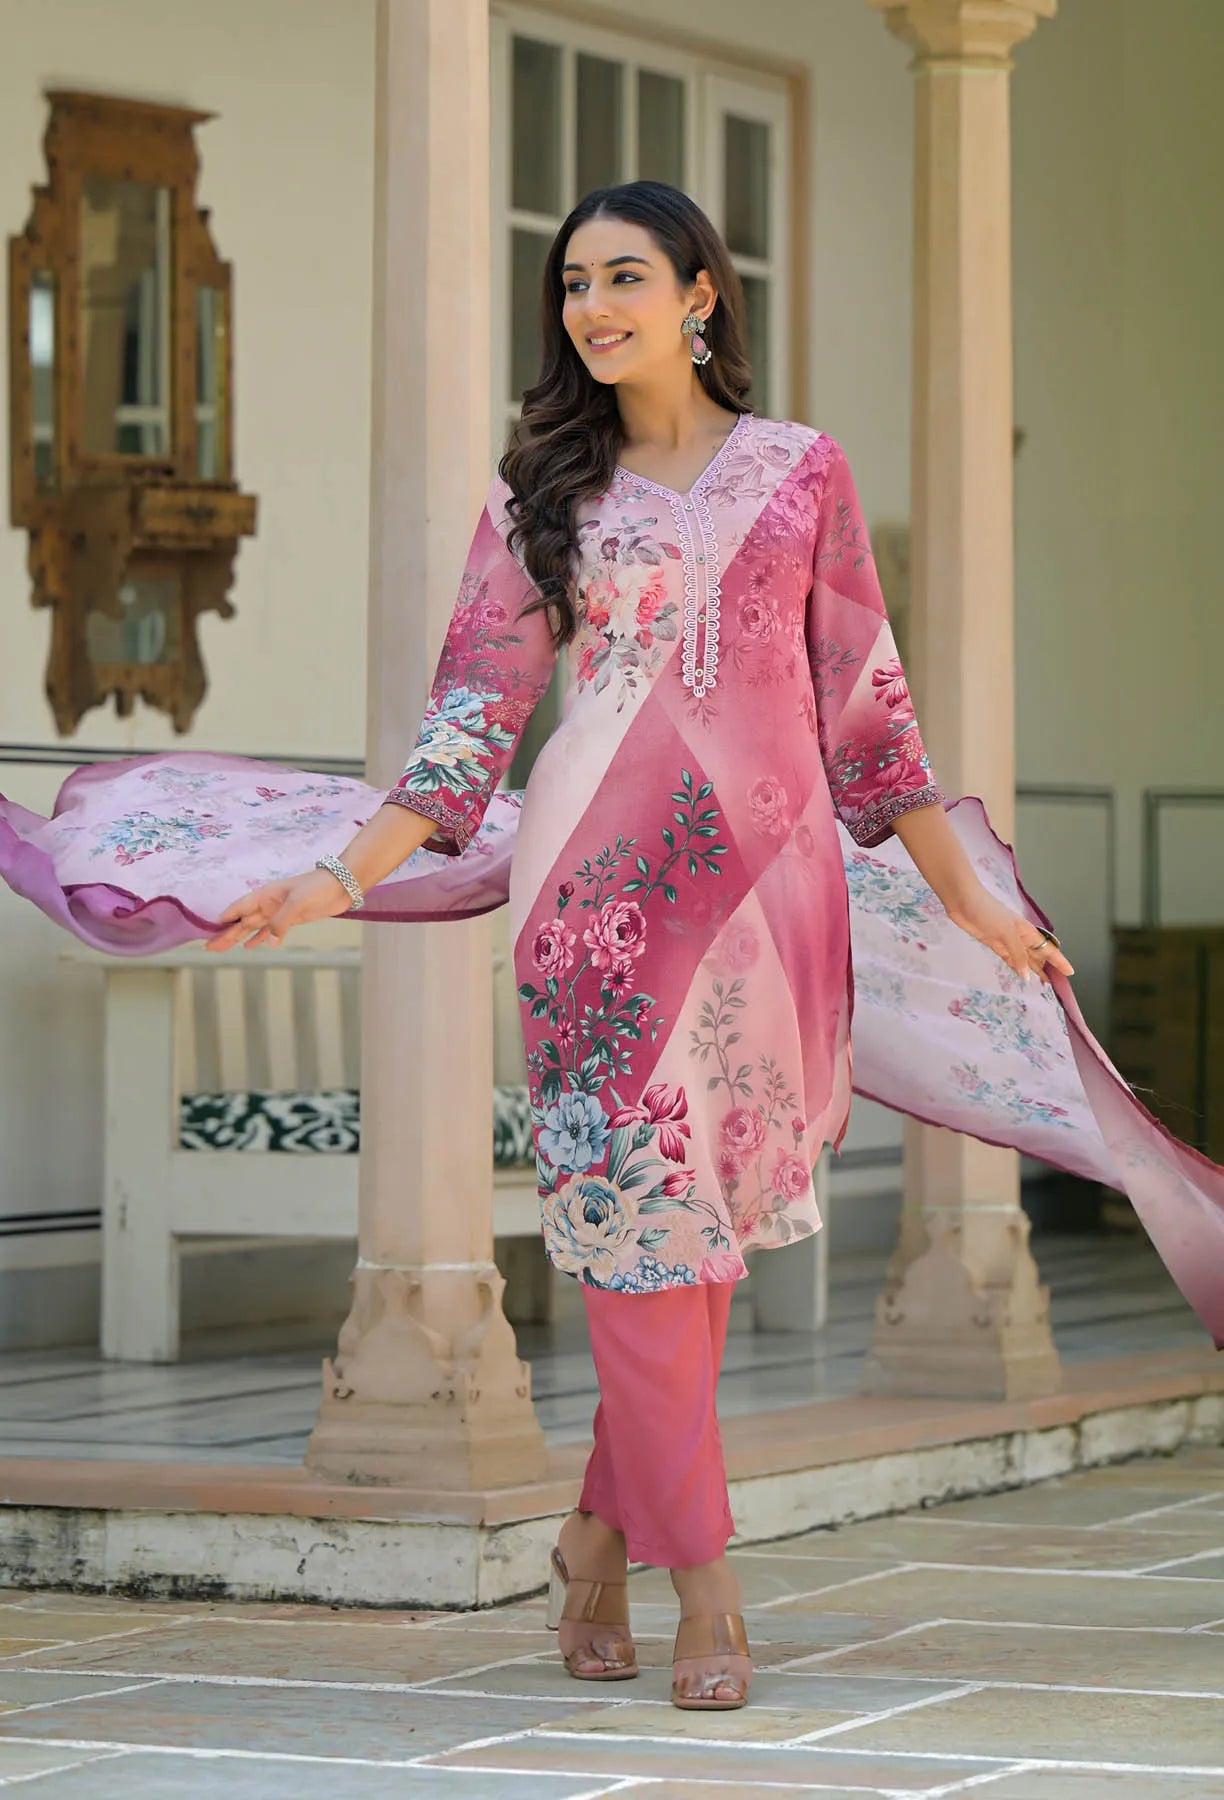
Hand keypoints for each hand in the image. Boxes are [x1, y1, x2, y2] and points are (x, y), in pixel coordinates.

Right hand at [204, 867, 353, 951]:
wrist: (341, 885)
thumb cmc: (318, 887)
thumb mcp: (298, 902)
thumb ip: (281, 922)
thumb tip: (268, 943)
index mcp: (265, 895)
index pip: (239, 908)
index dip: (225, 918)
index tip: (209, 931)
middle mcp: (268, 904)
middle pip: (242, 921)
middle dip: (226, 933)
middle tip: (209, 947)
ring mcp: (278, 912)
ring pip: (252, 927)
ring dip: (238, 938)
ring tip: (222, 948)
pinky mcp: (290, 920)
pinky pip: (269, 931)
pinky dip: (259, 939)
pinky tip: (249, 946)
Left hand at [944, 882, 1074, 983]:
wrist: (963, 901)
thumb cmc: (987, 911)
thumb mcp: (1007, 932)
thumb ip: (1018, 954)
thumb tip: (1027, 975)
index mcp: (1027, 931)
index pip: (1048, 949)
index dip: (1059, 961)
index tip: (1070, 972)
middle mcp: (1020, 937)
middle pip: (1039, 955)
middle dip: (1049, 968)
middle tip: (1059, 984)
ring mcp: (1006, 941)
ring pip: (1025, 959)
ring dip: (1034, 969)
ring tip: (1045, 983)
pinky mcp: (993, 944)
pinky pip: (1010, 959)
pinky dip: (1017, 967)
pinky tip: (1022, 975)